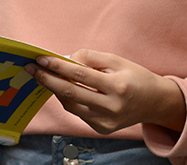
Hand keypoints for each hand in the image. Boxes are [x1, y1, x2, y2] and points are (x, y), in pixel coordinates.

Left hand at [24, 49, 185, 134]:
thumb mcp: (117, 61)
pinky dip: (68, 99)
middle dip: (48, 80)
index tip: (41, 58)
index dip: (58, 66)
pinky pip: (78, 113)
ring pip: (71, 105)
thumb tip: (65, 58)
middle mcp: (111, 107)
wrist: (155, 102)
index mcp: (117, 86)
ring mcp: (106, 122)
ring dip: (55, 90)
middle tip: (31, 69)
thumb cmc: (135, 77)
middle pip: (71, 93)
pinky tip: (62, 88)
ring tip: (44, 76)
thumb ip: (90, 59)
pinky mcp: (102, 129)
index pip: (80, 75)